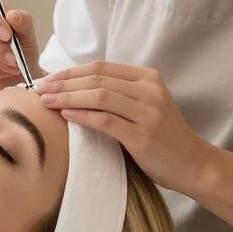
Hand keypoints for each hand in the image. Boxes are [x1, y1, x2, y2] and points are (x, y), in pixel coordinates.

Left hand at [35, 61, 212, 195]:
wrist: (193, 164)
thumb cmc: (162, 137)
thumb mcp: (144, 106)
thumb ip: (118, 94)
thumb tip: (73, 89)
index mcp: (147, 77)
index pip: (100, 67)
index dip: (70, 71)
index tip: (47, 79)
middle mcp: (149, 89)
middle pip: (96, 78)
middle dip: (62, 83)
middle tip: (38, 89)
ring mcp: (147, 111)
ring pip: (98, 95)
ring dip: (67, 97)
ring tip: (45, 101)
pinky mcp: (143, 135)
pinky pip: (105, 120)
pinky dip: (82, 115)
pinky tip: (65, 115)